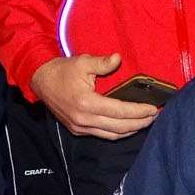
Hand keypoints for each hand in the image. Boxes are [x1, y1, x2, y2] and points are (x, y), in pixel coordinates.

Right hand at [30, 53, 157, 138]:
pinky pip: (103, 135)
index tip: (153, 108)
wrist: (40, 81)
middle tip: (154, 116)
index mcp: (87, 103)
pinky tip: (129, 127)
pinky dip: (118, 133)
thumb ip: (102, 63)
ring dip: (131, 130)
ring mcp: (80, 127)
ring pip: (113, 135)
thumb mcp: (83, 62)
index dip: (139, 112)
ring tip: (145, 122)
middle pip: (120, 127)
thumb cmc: (62, 70)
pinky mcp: (78, 130)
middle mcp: (84, 119)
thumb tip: (118, 58)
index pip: (120, 111)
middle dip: (140, 123)